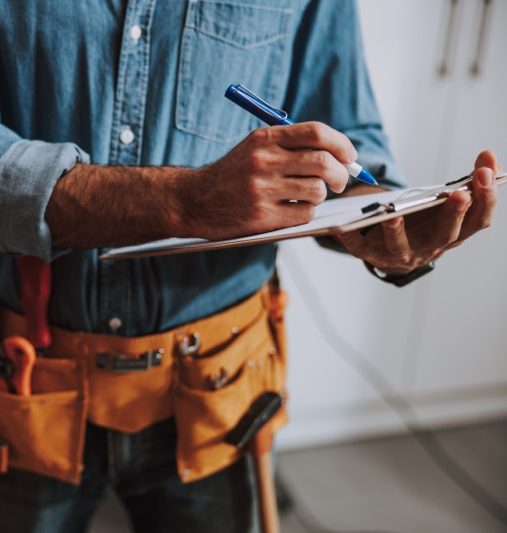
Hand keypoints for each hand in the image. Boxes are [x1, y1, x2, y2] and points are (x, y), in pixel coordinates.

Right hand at [176, 122, 356, 239]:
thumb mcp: (255, 148)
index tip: (350, 156)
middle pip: (324, 162)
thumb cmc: (232, 174)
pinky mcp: (262, 216)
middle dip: (342, 174)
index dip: (342, 145)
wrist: (194, 200)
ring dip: (320, 195)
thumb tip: (339, 156)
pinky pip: (305, 213)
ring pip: (317, 190)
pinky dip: (306, 212)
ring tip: (306, 196)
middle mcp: (264, 161)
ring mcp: (262, 190)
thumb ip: (291, 147)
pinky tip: (291, 209)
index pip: (317, 133)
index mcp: (265, 138)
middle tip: (340, 181)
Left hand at [336, 151, 498, 274]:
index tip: (487, 173)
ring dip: (398, 232)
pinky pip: (358, 248)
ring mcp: (400, 254)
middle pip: (446, 235)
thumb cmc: (422, 223)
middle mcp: (429, 248)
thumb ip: (468, 182)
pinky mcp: (371, 254)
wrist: (391, 252)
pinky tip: (340, 227)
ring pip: (401, 247)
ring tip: (393, 215)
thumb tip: (489, 157)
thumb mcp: (445, 204)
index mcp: (452, 233)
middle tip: (460, 194)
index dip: (485, 199)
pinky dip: (349, 238)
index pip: (478, 221)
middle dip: (455, 214)